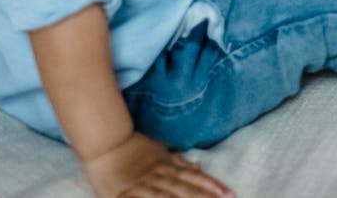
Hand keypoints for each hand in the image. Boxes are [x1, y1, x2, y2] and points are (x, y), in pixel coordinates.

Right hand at [83, 131, 235, 197]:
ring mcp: (144, 185)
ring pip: (169, 197)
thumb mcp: (159, 152)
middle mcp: (159, 174)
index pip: (195, 177)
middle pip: (186, 189)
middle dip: (205, 197)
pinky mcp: (128, 195)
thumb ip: (179, 161)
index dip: (212, 185)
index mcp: (167, 165)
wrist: (107, 144)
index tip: (229, 193)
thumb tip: (199, 167)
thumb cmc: (134, 149)